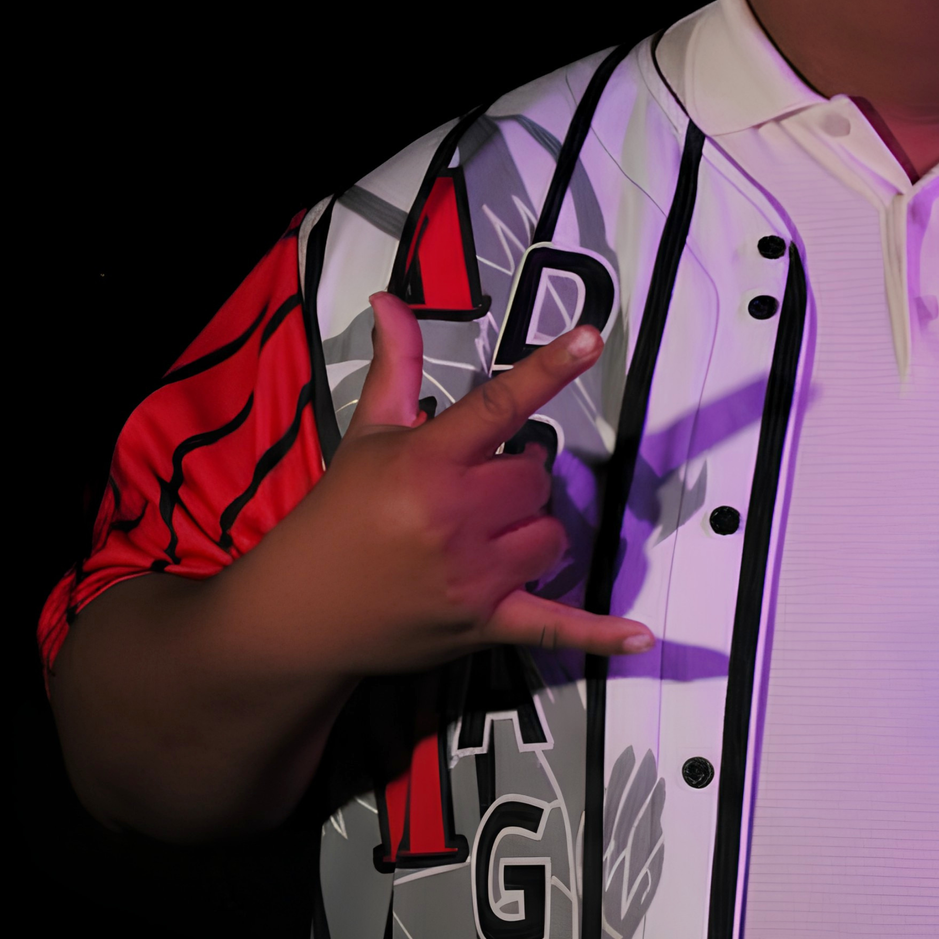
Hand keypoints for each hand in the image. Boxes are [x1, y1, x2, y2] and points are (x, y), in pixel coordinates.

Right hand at [241, 292, 655, 676]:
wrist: (299, 611)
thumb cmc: (337, 514)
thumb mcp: (367, 435)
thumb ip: (396, 365)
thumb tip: (390, 301)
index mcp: (428, 462)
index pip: (499, 405)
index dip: (548, 368)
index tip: (589, 337)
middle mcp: (455, 516)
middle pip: (537, 478)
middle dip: (520, 477)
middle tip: (484, 484)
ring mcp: (473, 575)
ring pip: (551, 535)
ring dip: (535, 528)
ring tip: (495, 530)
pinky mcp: (484, 623)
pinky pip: (554, 627)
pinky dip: (597, 634)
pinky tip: (640, 638)